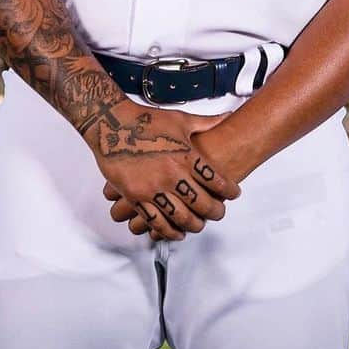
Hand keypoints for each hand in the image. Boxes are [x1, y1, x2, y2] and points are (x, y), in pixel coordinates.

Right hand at [82, 99, 239, 241]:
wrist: (114, 124)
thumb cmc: (147, 120)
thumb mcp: (181, 119)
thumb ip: (206, 122)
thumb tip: (227, 116)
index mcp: (185, 155)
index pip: (215, 179)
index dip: (228, 189)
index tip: (234, 193)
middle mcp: (172, 174)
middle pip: (201, 202)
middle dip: (215, 211)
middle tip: (220, 212)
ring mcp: (153, 188)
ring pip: (180, 216)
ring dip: (194, 225)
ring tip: (200, 224)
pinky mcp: (136, 197)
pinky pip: (155, 221)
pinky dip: (168, 231)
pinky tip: (176, 233)